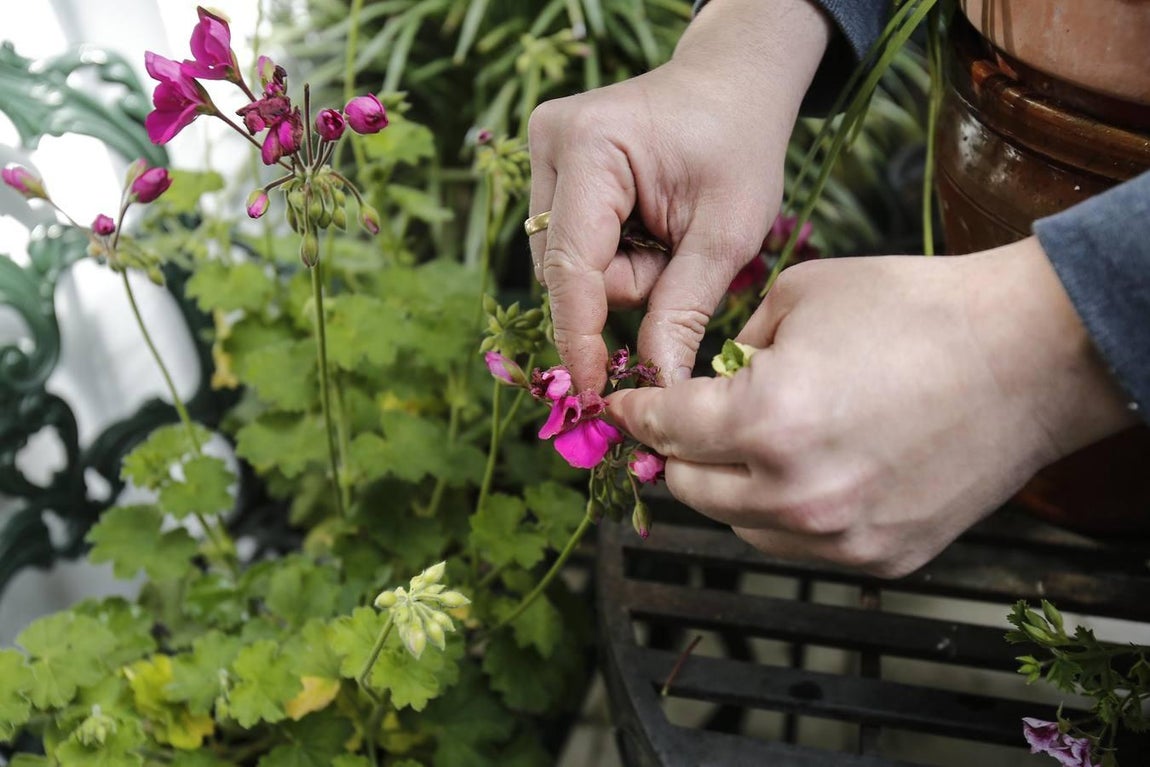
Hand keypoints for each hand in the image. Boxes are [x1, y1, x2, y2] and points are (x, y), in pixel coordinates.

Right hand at [527, 0, 830, 391]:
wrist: (733, 86)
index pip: (572, 266)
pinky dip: (611, 256)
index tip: (591, 392)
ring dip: (619, 274)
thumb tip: (658, 386)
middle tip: (678, 254)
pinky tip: (643, 226)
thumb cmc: (739, 146)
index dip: (580, 336)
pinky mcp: (547, 168)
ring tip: (665, 232)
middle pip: (566, 271)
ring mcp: (541, 153)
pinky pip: (569, 247)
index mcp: (590, 145)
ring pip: (565, 265)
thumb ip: (684, 310)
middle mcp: (548, 144)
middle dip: (625, 286)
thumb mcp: (727, 233)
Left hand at [607, 239, 1135, 576]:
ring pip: (739, 525)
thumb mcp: (801, 296)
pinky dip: (782, 512)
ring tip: (751, 443)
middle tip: (682, 423)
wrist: (1029, 355)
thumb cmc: (918, 310)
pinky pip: (797, 545)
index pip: (666, 428)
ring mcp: (838, 537)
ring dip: (728, 486)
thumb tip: (709, 377)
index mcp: (765, 421)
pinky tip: (804, 470)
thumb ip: (736, 346)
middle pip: (690, 489)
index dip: (637, 412)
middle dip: (676, 452)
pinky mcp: (879, 559)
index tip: (625, 408)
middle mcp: (795, 494)